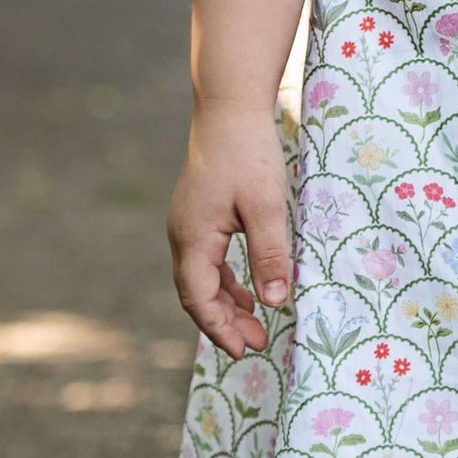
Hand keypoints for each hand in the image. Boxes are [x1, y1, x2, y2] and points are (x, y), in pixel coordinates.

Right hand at [167, 104, 292, 359]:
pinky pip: (207, 259)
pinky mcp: (198, 213)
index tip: (245, 350)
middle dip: (224, 323)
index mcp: (192, 237)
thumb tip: (275, 302)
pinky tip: (247, 289)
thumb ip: (269, 255)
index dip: (220, 329)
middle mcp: (182, 234)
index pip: (199, 299)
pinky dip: (225, 280)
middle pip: (196, 294)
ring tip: (255, 324)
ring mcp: (187, 223)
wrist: (229, 107)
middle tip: (256, 344)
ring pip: (201, 278)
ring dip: (226, 303)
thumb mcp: (265, 206)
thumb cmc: (248, 153)